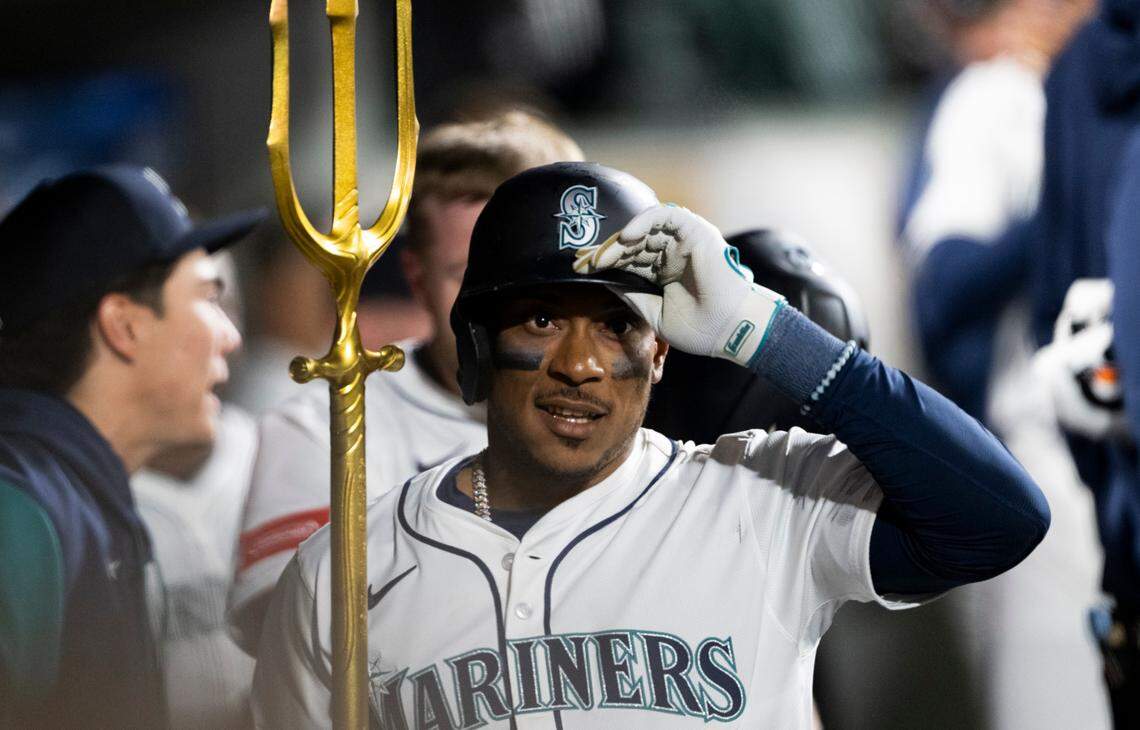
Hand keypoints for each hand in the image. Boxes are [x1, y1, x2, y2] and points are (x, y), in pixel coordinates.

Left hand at [578, 204, 784, 364]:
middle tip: (582, 261)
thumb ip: (631, 295)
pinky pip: (666, 216)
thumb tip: (604, 282)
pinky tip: (627, 237)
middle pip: (632, 244)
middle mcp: (670, 255)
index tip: (579, 269)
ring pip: (645, 229)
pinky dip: (644, 221)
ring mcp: (683, 242)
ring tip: (603, 256)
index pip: (628, 261)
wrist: (729, 331)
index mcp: (662, 274)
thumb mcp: (653, 313)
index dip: (605, 262)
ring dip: (621, 240)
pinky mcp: (695, 232)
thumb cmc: (698, 328)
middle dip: (606, 251)